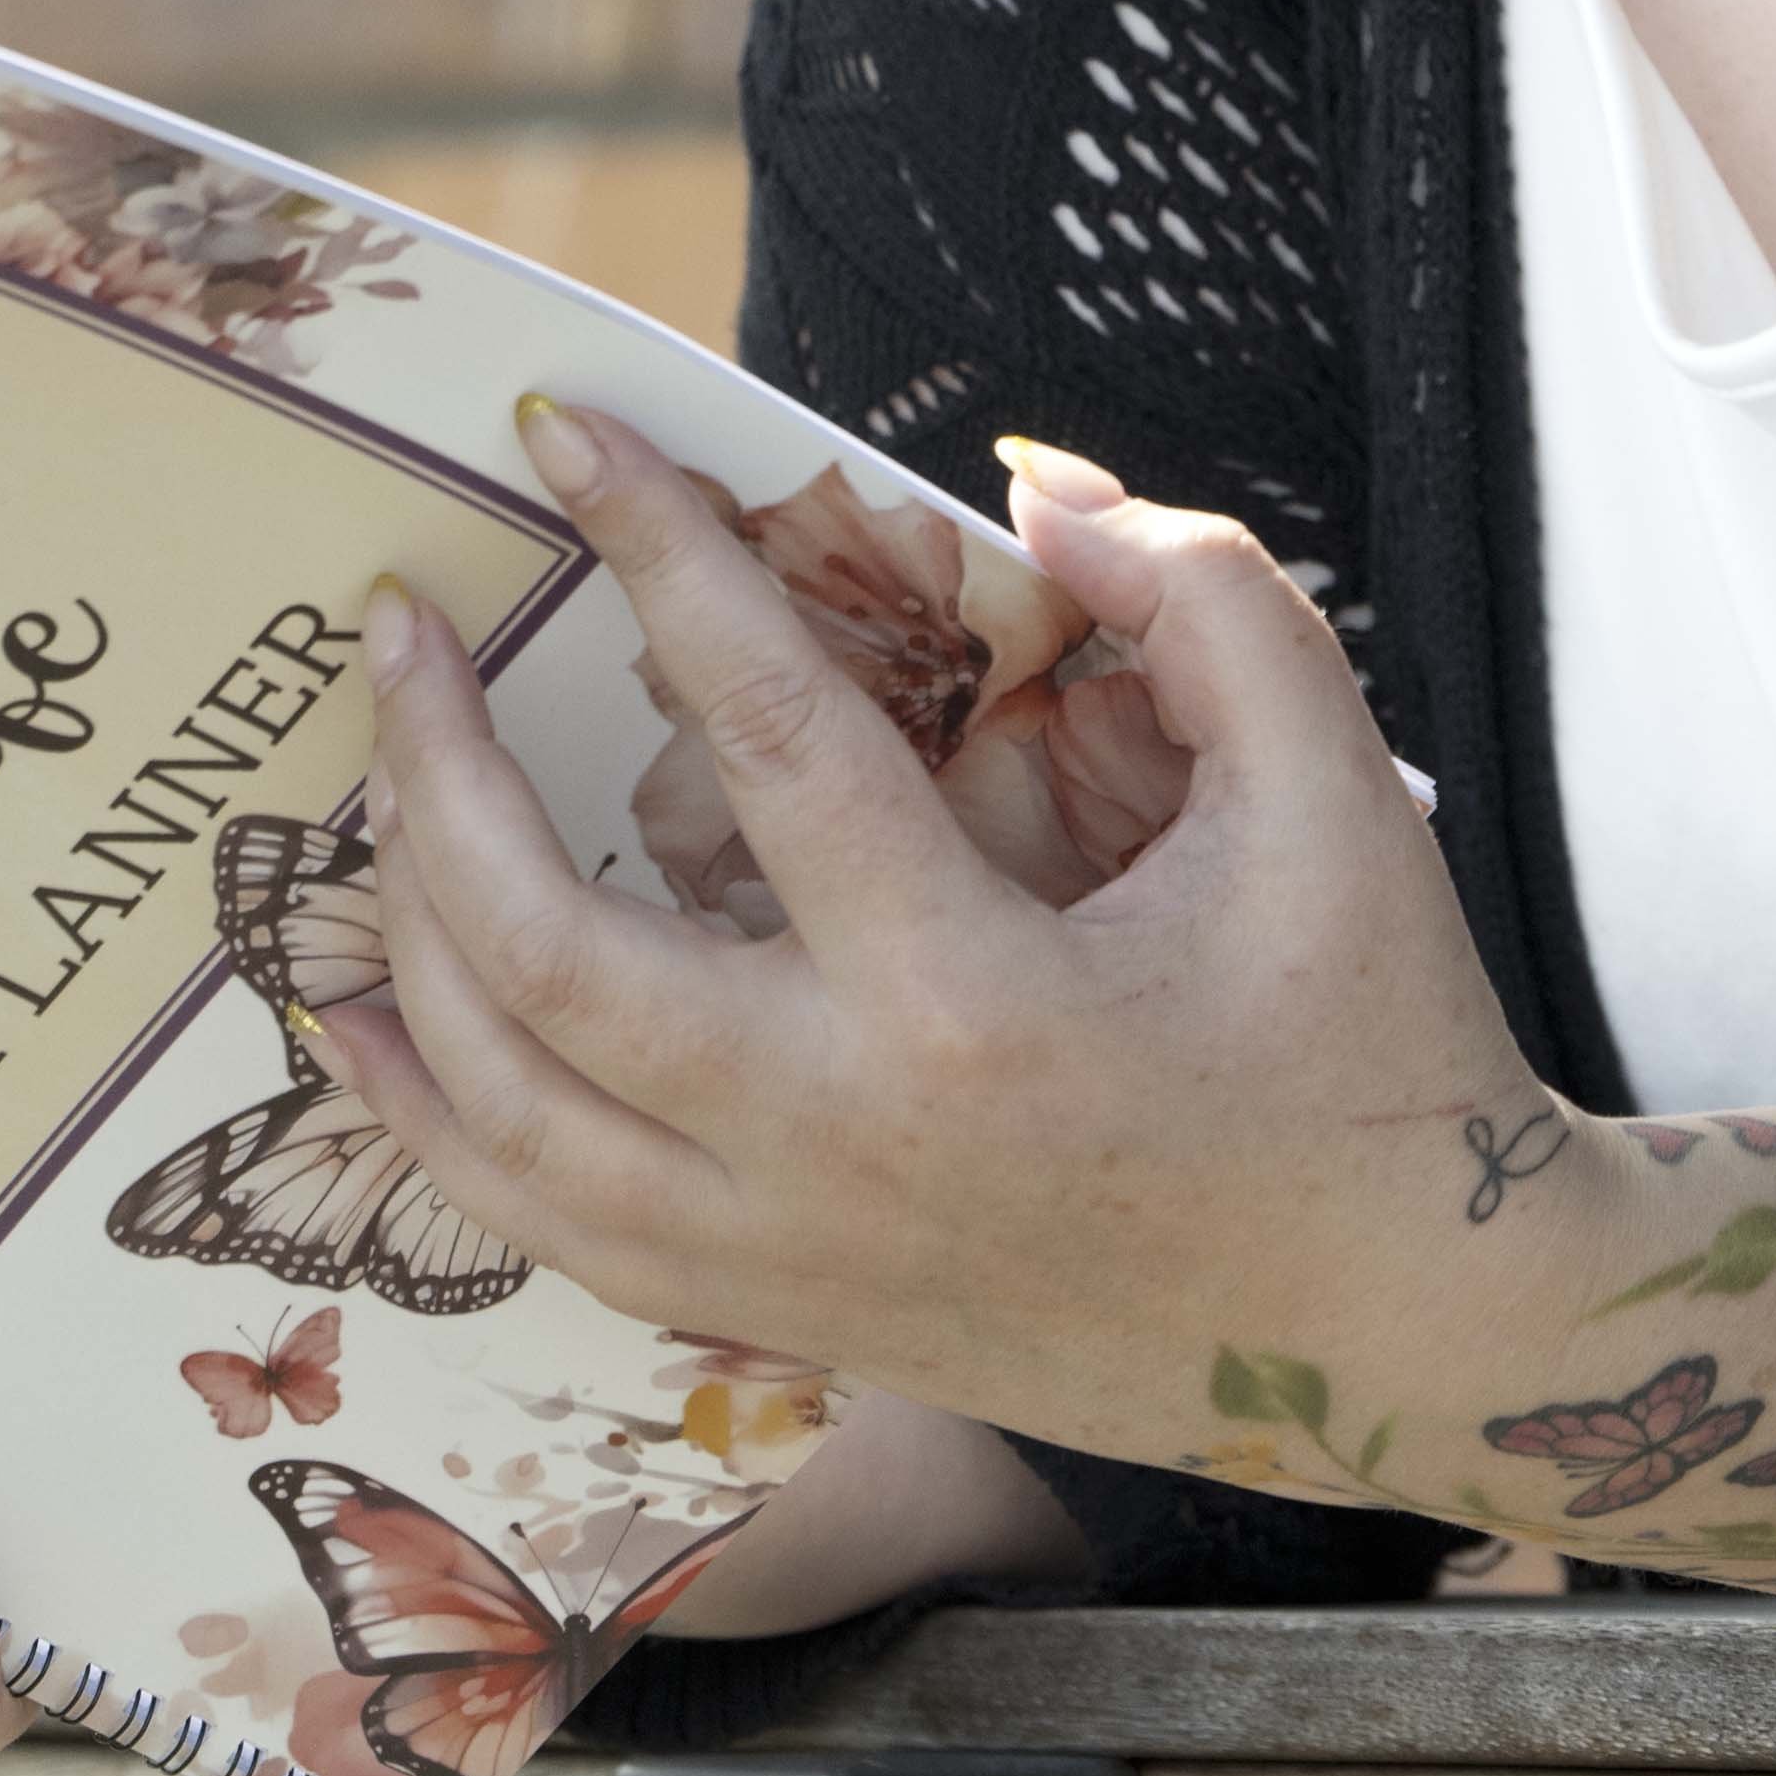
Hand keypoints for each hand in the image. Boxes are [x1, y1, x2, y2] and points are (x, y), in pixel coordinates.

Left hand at [329, 402, 1545, 1488]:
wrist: (1406, 1346)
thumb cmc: (1374, 1048)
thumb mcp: (1330, 787)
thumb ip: (1198, 597)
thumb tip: (1031, 493)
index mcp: (974, 1000)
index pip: (765, 730)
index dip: (660, 554)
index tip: (568, 429)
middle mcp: (842, 1142)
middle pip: (548, 946)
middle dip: (435, 763)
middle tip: (397, 619)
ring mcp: (792, 1256)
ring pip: (505, 1106)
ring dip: (403, 930)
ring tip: (369, 780)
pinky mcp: (784, 1320)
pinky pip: (537, 1225)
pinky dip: (429, 1112)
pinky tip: (369, 1010)